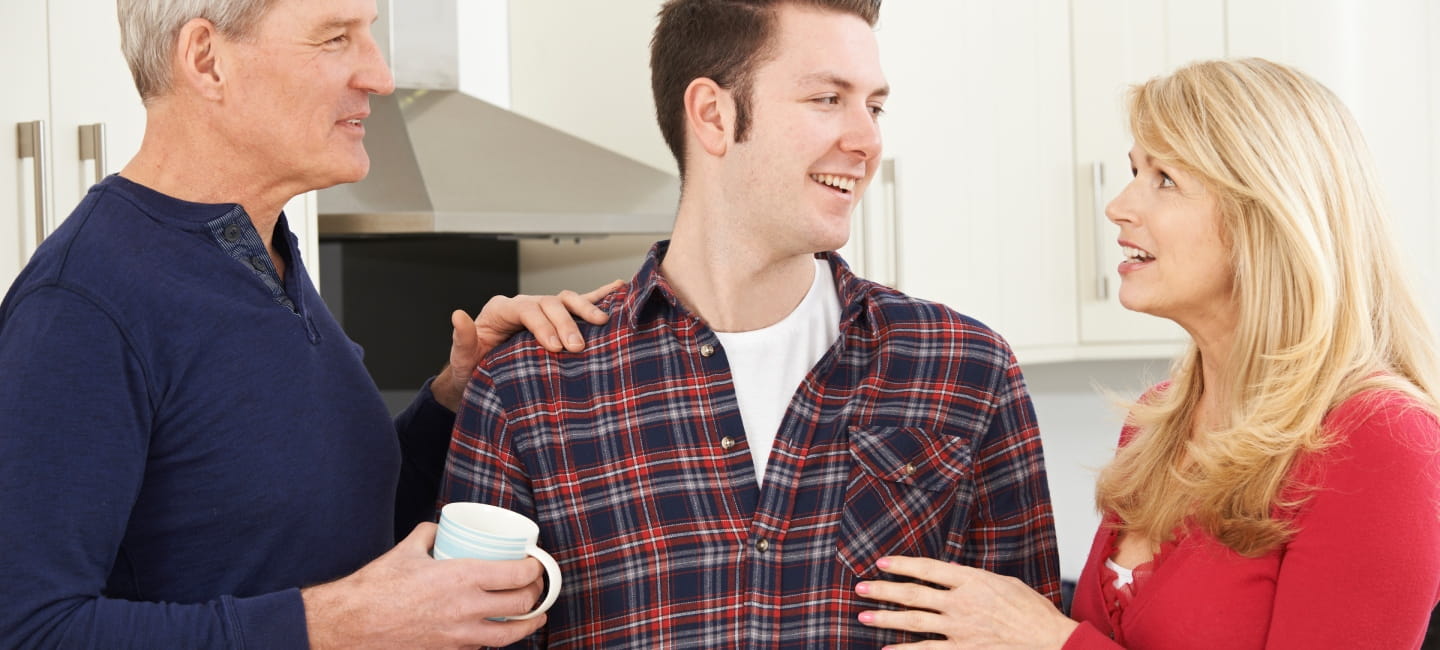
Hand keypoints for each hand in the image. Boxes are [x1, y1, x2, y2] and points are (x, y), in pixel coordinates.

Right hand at [302, 522, 547, 648]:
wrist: (352, 623)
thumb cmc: (377, 586)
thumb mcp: (408, 549)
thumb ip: (429, 534)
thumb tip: (440, 529)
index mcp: (463, 577)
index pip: (517, 575)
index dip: (535, 568)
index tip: (536, 562)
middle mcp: (467, 608)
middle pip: (522, 604)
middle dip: (537, 593)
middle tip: (536, 584)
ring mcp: (459, 635)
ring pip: (509, 634)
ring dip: (528, 624)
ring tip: (535, 616)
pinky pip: (482, 647)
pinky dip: (494, 638)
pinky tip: (496, 630)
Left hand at [432, 280, 623, 409]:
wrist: (480, 380)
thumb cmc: (471, 370)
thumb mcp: (462, 359)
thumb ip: (463, 339)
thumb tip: (458, 315)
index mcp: (501, 310)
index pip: (526, 308)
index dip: (543, 324)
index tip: (555, 347)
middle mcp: (523, 305)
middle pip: (549, 303)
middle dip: (566, 323)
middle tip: (576, 348)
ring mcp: (542, 311)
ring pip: (567, 300)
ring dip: (586, 309)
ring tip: (602, 323)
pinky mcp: (556, 321)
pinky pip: (579, 305)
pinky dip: (599, 297)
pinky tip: (619, 289)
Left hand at [855, 556, 1077, 649]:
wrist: (1050, 640)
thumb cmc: (1031, 610)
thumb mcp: (1002, 582)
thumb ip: (972, 578)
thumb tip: (949, 574)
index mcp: (972, 581)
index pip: (928, 569)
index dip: (902, 565)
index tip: (882, 562)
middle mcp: (961, 603)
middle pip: (913, 594)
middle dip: (883, 590)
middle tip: (860, 587)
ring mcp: (960, 629)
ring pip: (914, 622)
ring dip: (885, 618)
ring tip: (863, 615)